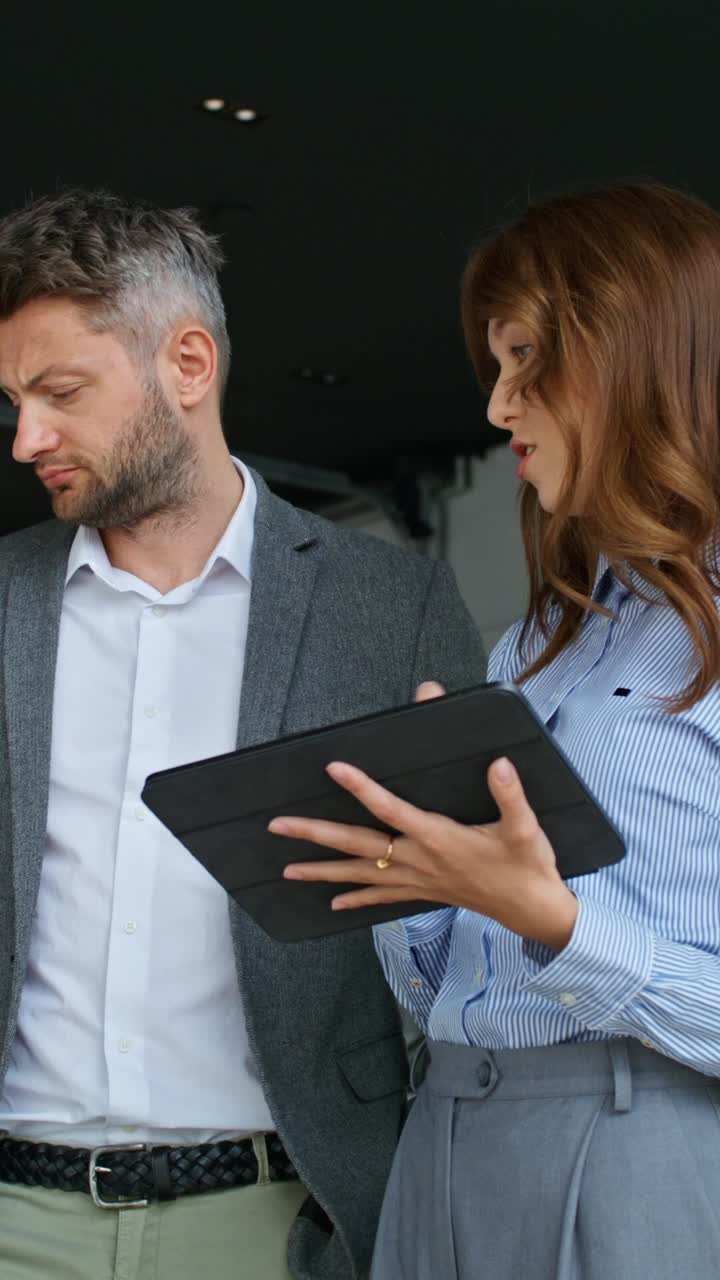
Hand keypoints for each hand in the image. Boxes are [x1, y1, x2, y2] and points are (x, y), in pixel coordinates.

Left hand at [269, 685, 577, 950]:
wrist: (533, 911)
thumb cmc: (527, 867)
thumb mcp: (525, 828)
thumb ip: (511, 794)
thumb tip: (500, 763)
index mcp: (438, 838)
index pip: (390, 809)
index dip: (362, 788)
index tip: (335, 767)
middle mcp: (419, 860)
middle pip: (356, 845)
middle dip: (315, 835)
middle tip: (277, 825)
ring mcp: (417, 879)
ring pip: (359, 874)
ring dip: (321, 870)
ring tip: (286, 869)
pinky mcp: (423, 893)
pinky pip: (379, 896)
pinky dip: (354, 897)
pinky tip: (332, 902)